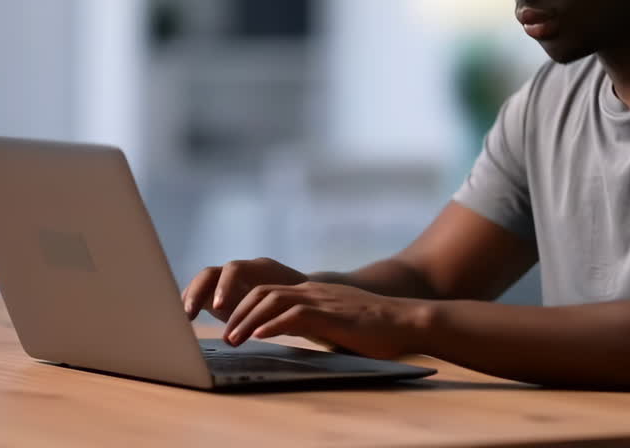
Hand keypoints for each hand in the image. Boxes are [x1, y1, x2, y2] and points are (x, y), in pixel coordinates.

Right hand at [182, 257, 307, 321]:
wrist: (297, 297)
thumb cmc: (295, 302)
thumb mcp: (288, 306)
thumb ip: (276, 313)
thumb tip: (268, 325)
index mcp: (256, 269)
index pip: (234, 270)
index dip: (223, 286)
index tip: (218, 307)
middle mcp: (237, 272)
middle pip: (211, 274)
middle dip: (197, 291)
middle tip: (188, 314)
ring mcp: (226, 282)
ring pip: (202, 284)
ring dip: (190, 299)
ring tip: (181, 320)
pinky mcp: (218, 294)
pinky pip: (200, 295)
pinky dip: (190, 305)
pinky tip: (182, 321)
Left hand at [223, 281, 430, 359]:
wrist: (406, 320)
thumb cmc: (375, 328)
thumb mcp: (335, 321)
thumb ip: (313, 322)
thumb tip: (289, 333)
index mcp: (312, 293)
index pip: (267, 291)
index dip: (243, 305)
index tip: (228, 325)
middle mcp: (312, 291)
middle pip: (262, 292)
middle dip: (237, 312)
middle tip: (224, 335)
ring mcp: (321, 301)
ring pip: (272, 301)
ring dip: (247, 320)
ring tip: (233, 339)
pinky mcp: (329, 314)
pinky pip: (293, 315)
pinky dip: (272, 325)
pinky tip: (258, 336)